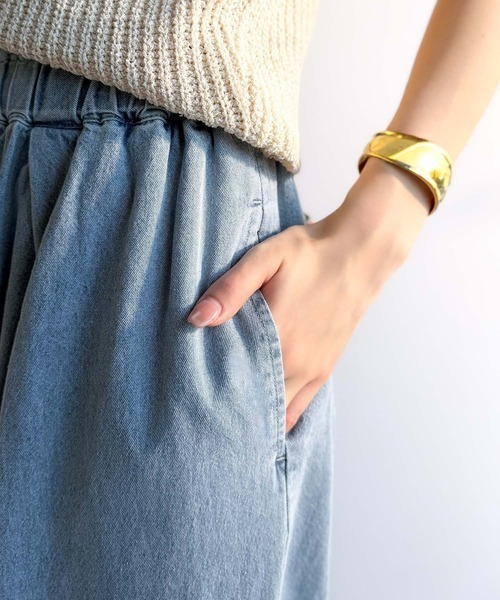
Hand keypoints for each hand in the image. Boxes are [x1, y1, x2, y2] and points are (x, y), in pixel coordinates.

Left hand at [186, 158, 430, 432]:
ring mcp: (313, 370)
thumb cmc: (311, 254)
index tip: (192, 395)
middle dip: (230, 407)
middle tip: (204, 409)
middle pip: (254, 402)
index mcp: (277, 338)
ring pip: (277, 410)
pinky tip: (264, 417)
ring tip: (230, 414)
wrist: (360, 253)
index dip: (211, 392)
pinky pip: (299, 407)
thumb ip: (231, 289)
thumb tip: (197, 318)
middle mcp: (296, 363)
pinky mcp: (324, 369)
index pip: (234, 381)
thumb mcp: (265, 259)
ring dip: (254, 412)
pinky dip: (281, 415)